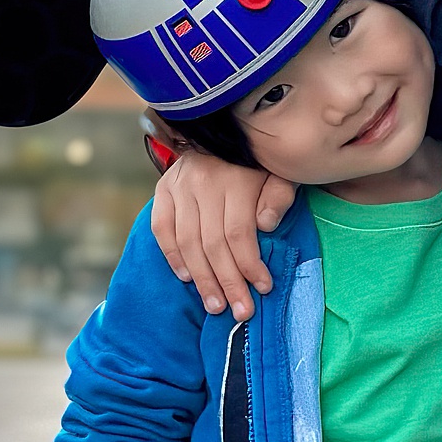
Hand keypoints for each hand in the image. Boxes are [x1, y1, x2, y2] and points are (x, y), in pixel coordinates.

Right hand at [149, 149, 288, 318]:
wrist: (225, 130)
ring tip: (215, 305)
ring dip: (202, 278)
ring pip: (187, 242)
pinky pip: (161, 229)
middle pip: (212, 244)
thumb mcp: (281, 172)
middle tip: (240, 310)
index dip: (250, 265)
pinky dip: (173, 256)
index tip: (263, 289)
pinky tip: (187, 277)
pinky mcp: (163, 189)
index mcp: (236, 178)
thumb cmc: (260, 161)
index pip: (239, 233)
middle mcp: (203, 181)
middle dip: (228, 282)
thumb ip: (279, 197)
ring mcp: (179, 185)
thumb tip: (264, 226)